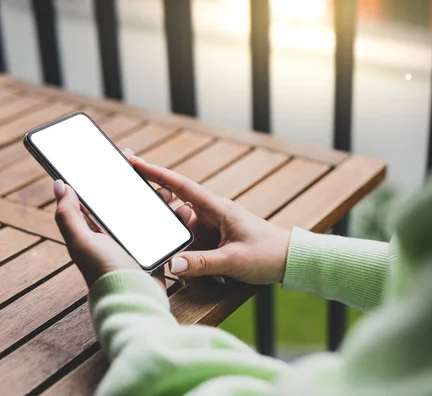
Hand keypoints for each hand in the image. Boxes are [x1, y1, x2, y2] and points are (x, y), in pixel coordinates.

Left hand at [53, 161, 174, 288]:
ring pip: (151, 214)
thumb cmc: (105, 271)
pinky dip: (176, 220)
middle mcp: (117, 236)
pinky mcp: (157, 251)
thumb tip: (60, 185)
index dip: (108, 179)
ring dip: (161, 201)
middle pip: (129, 204)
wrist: (133, 298)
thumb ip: (68, 214)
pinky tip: (184, 211)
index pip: (101, 198)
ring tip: (170, 192)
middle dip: (141, 187)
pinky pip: (168, 230)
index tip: (120, 160)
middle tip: (151, 174)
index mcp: (97, 231)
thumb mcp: (81, 241)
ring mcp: (138, 243)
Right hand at [129, 153, 290, 284]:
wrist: (291, 261)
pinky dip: (191, 258)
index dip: (156, 174)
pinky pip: (196, 247)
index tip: (134, 162)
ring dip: (182, 248)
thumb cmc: (268, 254)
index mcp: (218, 209)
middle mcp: (213, 215)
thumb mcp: (233, 260)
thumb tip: (172, 265)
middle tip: (154, 233)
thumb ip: (202, 263)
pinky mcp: (218, 242)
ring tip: (193, 264)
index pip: (181, 187)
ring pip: (185, 234)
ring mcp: (215, 229)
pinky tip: (199, 274)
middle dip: (166, 223)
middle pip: (178, 213)